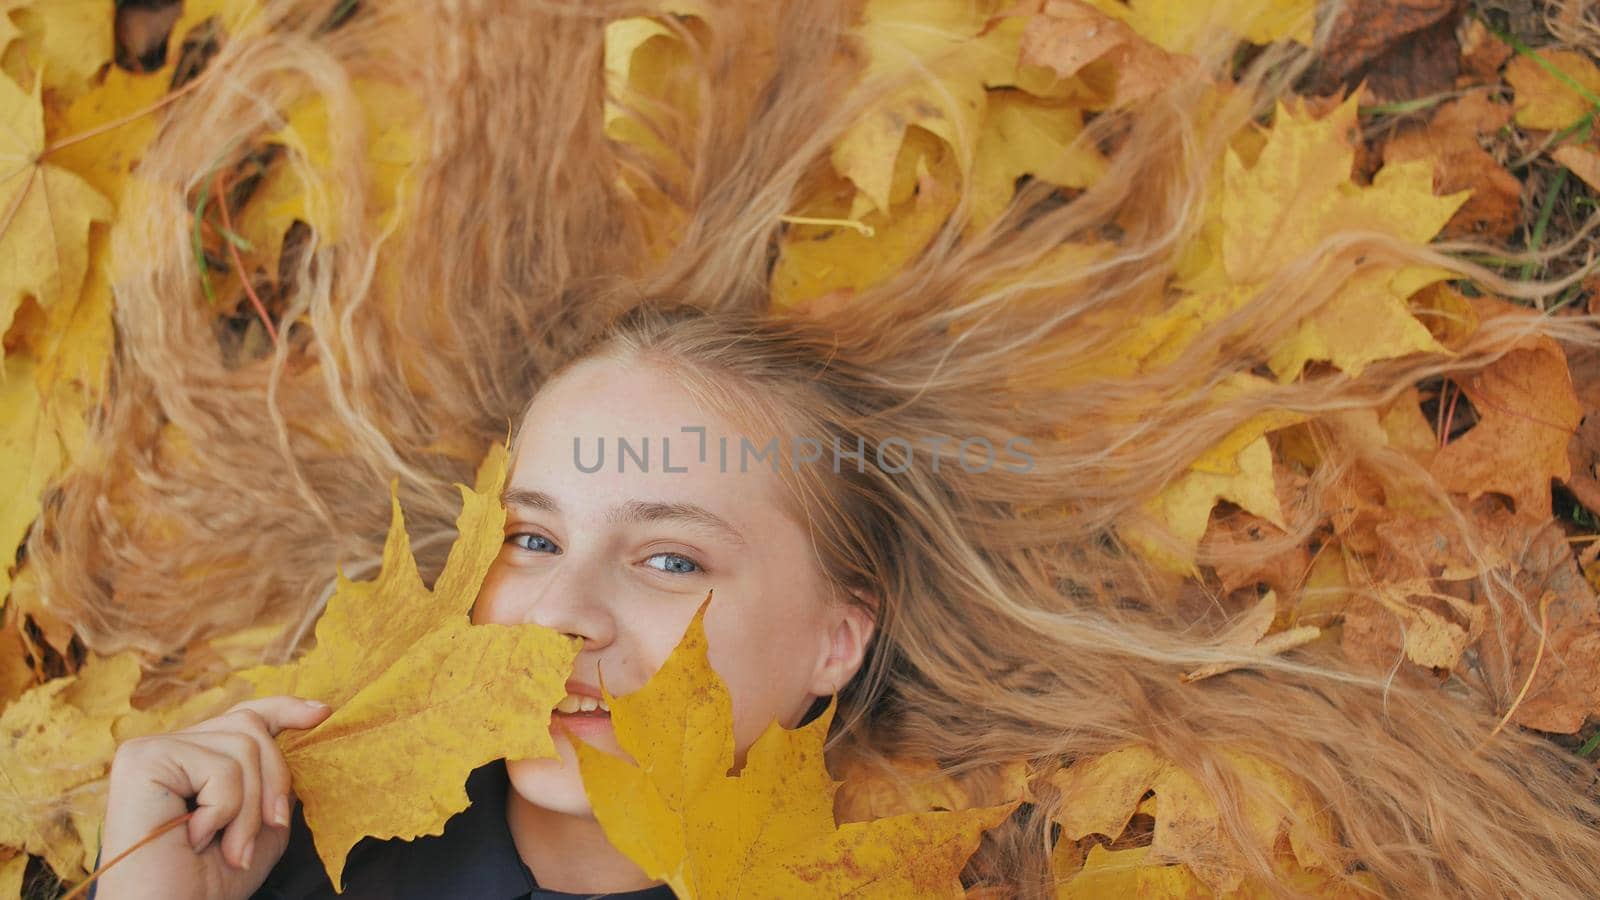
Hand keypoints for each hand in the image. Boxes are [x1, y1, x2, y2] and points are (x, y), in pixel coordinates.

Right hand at [93, 696, 332, 899]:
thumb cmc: (206, 883)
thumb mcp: (259, 825)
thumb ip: (274, 781)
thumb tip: (305, 734)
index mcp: (191, 759)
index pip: (242, 717)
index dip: (284, 710)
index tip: (323, 713)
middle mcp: (166, 747)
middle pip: (251, 727)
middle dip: (273, 782)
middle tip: (267, 829)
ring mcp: (149, 750)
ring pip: (242, 745)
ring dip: (249, 809)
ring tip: (229, 848)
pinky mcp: (142, 760)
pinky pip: (220, 768)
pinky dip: (224, 811)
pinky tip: (195, 838)